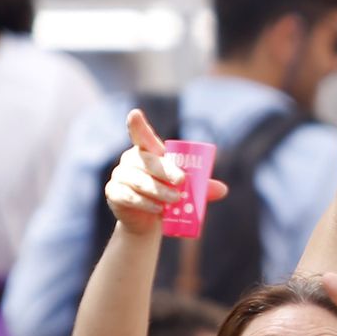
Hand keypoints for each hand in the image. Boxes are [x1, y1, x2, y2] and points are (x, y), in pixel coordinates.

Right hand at [103, 109, 227, 235]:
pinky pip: (129, 196)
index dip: (137, 125)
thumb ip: (201, 186)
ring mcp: (120, 175)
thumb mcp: (186, 189)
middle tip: (181, 181)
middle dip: (165, 171)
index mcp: (148, 151)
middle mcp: (131, 160)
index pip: (141, 135)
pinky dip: (145, 203)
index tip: (134, 114)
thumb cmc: (168, 196)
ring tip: (174, 200)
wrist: (148, 221)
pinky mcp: (113, 193)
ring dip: (158, 190)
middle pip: (147, 161)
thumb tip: (223, 190)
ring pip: (139, 181)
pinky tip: (157, 208)